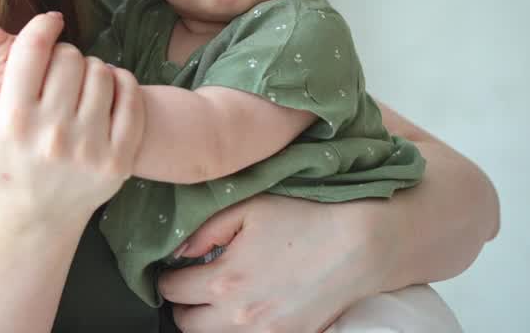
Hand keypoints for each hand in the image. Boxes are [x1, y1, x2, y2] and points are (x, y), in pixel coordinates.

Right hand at [0, 12, 144, 224]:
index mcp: (14, 121)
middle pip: (69, 57)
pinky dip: (122, 83)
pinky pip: (130, 98)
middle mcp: (51, 133)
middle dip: (63, 54)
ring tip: (82, 81)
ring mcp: (88, 148)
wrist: (37, 215)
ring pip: (100, 73)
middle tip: (61, 65)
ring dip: (91, 69)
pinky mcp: (117, 160)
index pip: (32, 49)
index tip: (49, 22)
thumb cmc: (3, 163)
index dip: (42, 25)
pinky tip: (110, 86)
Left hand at [159, 194, 397, 332]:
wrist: (359, 245)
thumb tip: (178, 250)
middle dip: (184, 301)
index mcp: (225, 281)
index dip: (169, 273)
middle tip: (196, 281)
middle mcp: (240, 316)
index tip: (179, 264)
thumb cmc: (305, 219)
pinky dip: (240, 326)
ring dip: (210, 318)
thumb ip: (205, 229)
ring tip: (224, 292)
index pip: (172, 290)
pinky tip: (250, 303)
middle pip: (186, 324)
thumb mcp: (249, 208)